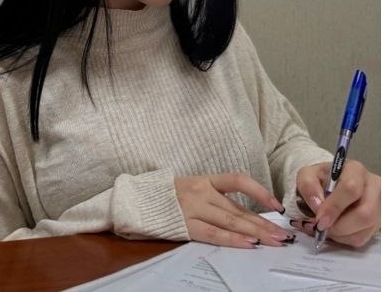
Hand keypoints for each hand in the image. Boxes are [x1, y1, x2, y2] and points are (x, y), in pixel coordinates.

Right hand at [174, 173, 294, 247]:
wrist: (139, 200)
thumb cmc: (170, 196)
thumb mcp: (195, 188)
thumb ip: (218, 199)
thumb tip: (248, 216)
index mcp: (206, 179)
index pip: (238, 180)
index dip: (260, 192)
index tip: (277, 205)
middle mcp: (202, 192)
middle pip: (239, 209)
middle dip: (264, 223)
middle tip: (284, 234)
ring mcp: (194, 209)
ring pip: (231, 221)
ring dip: (255, 233)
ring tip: (274, 241)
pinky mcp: (186, 225)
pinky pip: (213, 234)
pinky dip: (232, 239)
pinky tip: (249, 244)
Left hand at [292, 160, 379, 246]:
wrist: (328, 186)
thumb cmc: (320, 179)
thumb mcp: (307, 175)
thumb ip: (308, 185)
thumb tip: (318, 205)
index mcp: (355, 170)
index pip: (351, 189)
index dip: (335, 207)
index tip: (320, 219)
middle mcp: (372, 187)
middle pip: (364, 213)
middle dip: (339, 226)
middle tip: (322, 227)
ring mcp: (377, 206)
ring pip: (365, 228)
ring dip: (341, 234)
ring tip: (326, 227)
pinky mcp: (375, 222)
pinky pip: (362, 237)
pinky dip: (344, 239)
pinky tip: (334, 230)